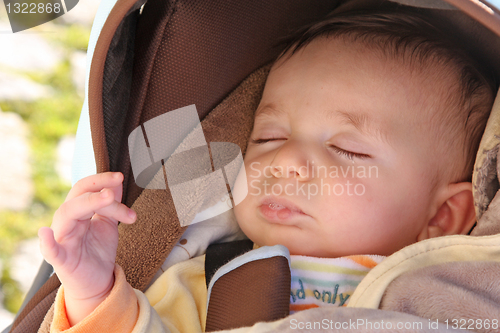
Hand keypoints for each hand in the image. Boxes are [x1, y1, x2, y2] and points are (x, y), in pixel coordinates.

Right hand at [38, 172, 135, 324]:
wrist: (98, 281)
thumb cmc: (99, 251)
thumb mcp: (108, 223)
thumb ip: (111, 203)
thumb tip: (116, 181)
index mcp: (78, 212)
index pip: (86, 189)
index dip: (102, 180)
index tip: (121, 177)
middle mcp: (67, 222)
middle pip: (77, 198)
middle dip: (97, 189)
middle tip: (116, 187)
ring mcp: (63, 240)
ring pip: (67, 214)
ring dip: (88, 203)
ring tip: (108, 198)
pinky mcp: (62, 260)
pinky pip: (50, 251)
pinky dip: (46, 242)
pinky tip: (45, 233)